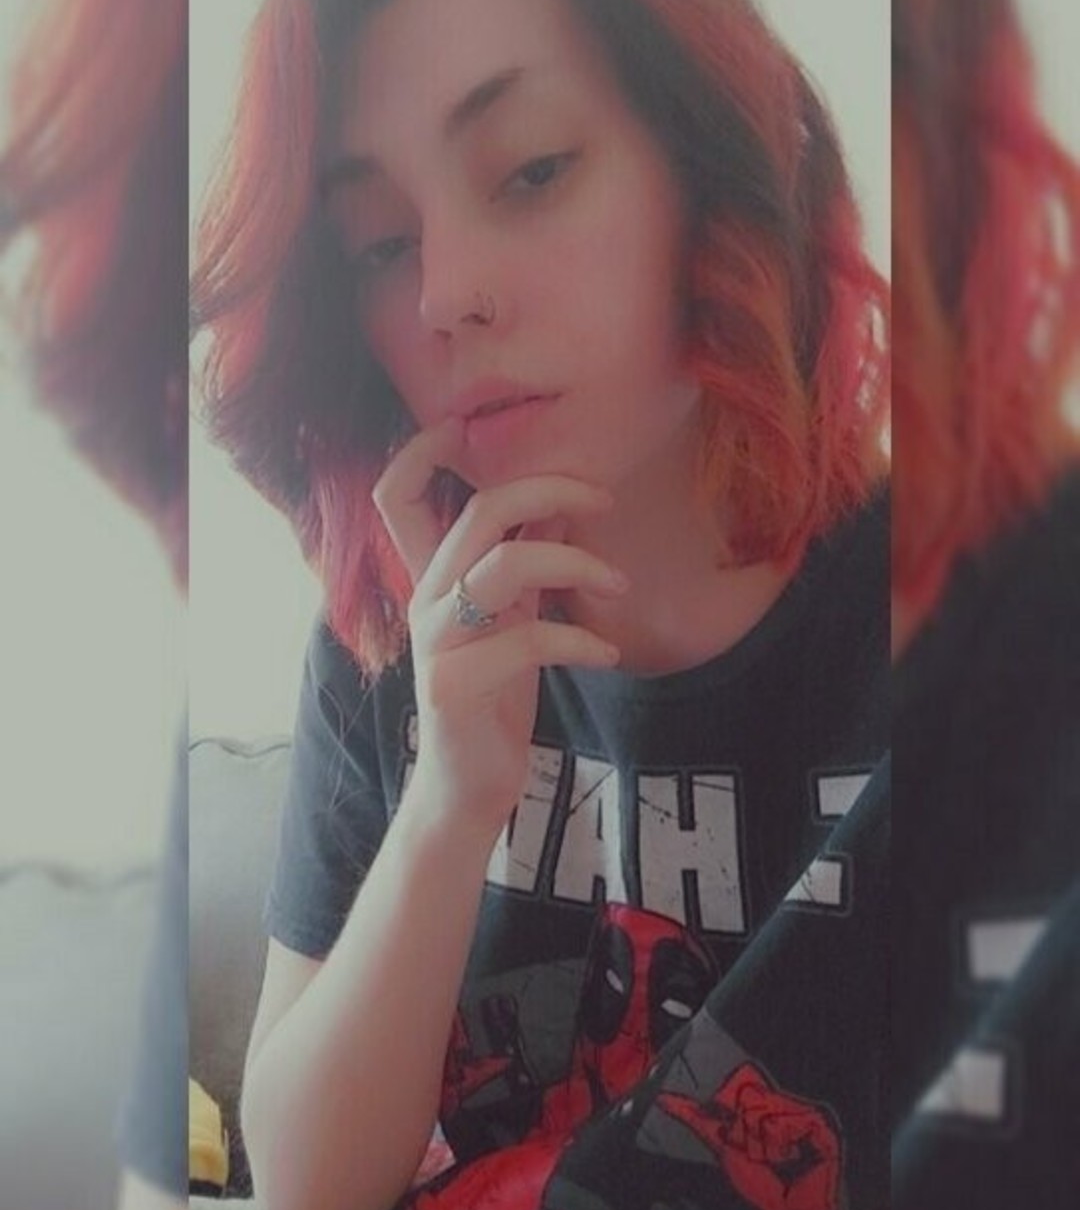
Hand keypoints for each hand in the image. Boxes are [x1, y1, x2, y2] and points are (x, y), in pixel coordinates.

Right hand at [373, 418, 626, 843]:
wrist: (470, 783)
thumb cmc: (495, 693)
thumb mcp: (513, 615)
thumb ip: (525, 558)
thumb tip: (561, 502)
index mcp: (434, 575)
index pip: (399, 493)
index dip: (425, 450)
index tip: (469, 426)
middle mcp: (426, 597)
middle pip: (480, 510)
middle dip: (551, 491)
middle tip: (605, 502)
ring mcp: (437, 640)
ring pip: (505, 563)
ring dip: (577, 563)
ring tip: (617, 586)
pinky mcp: (455, 683)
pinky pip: (528, 639)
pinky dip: (579, 641)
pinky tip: (605, 655)